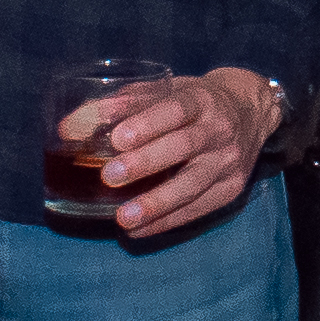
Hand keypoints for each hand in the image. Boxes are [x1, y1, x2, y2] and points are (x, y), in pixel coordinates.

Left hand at [72, 67, 281, 238]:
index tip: (118, 138)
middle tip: (110, 176)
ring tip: (123, 218)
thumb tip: (68, 128)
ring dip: (156, 203)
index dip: (148, 124)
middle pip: (184, 147)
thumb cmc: (194, 101)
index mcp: (202, 99)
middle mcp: (219, 130)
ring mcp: (228, 163)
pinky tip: (138, 230)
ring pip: (192, 185)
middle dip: (146, 163)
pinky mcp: (230, 190)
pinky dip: (165, 221)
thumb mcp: (165, 90)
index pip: (177, 109)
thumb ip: (120, 105)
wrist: (251, 112)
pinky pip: (197, 210)